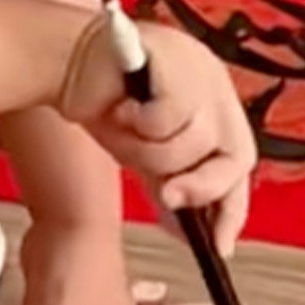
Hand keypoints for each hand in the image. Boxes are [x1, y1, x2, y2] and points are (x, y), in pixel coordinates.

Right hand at [58, 19, 257, 245]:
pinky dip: (138, 125)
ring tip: (124, 129)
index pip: (240, 162)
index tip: (219, 245)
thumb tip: (189, 233)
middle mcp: (215, 85)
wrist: (64, 59)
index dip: (232, 208)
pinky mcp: (178, 62)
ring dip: (149, 151)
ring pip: (194, 144)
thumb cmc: (101, 100)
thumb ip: (169, 186)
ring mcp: (201, 70)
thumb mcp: (144, 154)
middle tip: (164, 193)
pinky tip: (120, 107)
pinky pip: (168, 120)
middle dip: (201, 186)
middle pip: (238, 155)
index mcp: (213, 103)